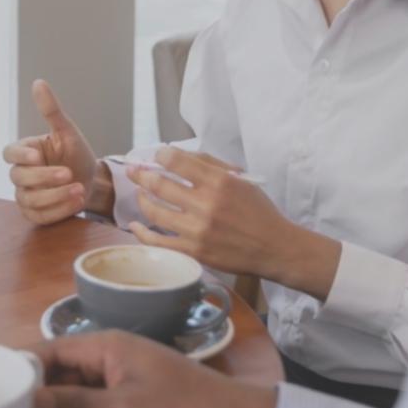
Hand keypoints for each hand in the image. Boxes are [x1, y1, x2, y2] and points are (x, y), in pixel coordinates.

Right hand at [2, 80, 112, 223]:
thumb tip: (38, 83)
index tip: (38, 157)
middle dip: (45, 178)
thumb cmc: (75, 154)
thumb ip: (51, 111)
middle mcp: (21, 174)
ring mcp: (25, 196)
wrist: (91, 180)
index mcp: (25, 152)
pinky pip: (40, 216)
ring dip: (56, 196)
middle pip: (19, 178)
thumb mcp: (67, 132)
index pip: (9, 153)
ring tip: (79, 189)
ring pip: (30, 200)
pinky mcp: (35, 214)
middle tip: (69, 174)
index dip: (20, 156)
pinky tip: (76, 201)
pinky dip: (59, 210)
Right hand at [33, 330, 276, 407]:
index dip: (27, 366)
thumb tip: (34, 396)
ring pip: (80, 390)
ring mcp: (122, 373)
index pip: (53, 349)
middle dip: (51, 397)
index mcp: (106, 346)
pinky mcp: (132, 392)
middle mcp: (110, 354)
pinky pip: (99, 402)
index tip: (1, 387)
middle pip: (64, 371)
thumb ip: (77, 402)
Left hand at [127, 148, 340, 299]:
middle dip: (141, 174)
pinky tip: (135, 225)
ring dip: (142, 199)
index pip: (176, 161)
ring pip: (155, 211)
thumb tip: (176, 155)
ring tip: (140, 193)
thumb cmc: (257, 211)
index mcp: (218, 182)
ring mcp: (197, 230)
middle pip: (159, 184)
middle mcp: (205, 204)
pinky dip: (142, 233)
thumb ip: (209, 164)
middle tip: (133, 171)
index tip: (157, 156)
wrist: (274, 247)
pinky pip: (159, 242)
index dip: (160, 155)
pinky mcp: (194, 252)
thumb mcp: (240, 179)